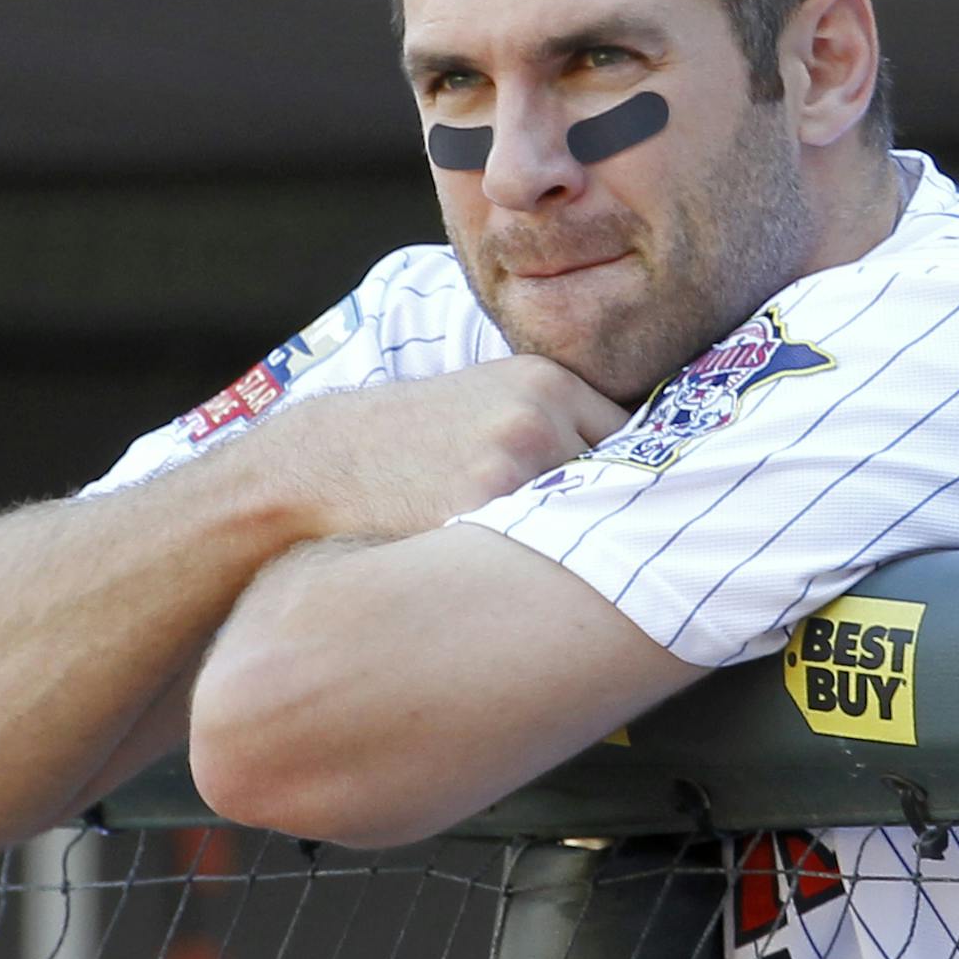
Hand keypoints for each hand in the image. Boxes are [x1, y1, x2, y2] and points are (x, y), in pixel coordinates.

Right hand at [253, 355, 628, 540]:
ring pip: (588, 518)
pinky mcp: (483, 509)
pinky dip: (545, 568)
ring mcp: (513, 461)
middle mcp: (538, 414)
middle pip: (620, 479)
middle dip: (611, 514)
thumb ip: (555, 417)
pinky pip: (547, 550)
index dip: (628, 478)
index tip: (622, 507)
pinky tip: (525, 579)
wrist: (324, 463)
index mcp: (546, 380)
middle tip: (603, 549)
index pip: (633, 435)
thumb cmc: (411, 441)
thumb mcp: (486, 399)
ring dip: (584, 545)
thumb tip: (633, 469)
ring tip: (566, 567)